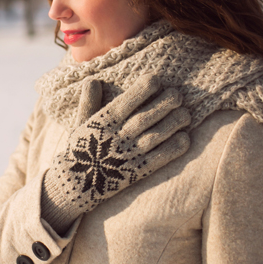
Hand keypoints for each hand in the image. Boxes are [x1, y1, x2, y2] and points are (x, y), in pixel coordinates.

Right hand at [41, 74, 190, 232]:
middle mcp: (116, 138)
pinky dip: (173, 150)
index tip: (155, 79)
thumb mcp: (80, 123)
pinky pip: (158, 160)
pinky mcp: (137, 172)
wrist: (76, 184)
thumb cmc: (81, 148)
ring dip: (172, 124)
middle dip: (163, 105)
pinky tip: (186, 139)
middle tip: (178, 95)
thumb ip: (88, 102)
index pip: (124, 103)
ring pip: (154, 137)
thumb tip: (92, 79)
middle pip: (144, 119)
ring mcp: (128, 156)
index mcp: (102, 123)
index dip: (141, 91)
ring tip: (186, 114)